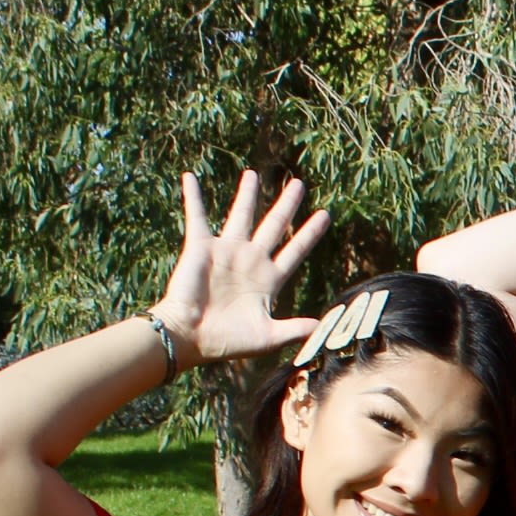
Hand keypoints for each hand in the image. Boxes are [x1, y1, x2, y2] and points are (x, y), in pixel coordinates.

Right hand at [153, 170, 330, 364]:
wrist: (191, 337)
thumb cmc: (227, 341)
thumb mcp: (268, 336)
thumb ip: (295, 329)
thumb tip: (323, 326)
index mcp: (268, 279)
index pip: (295, 250)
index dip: (310, 233)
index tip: (325, 214)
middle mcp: (249, 261)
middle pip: (273, 225)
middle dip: (286, 205)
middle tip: (298, 184)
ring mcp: (226, 252)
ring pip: (240, 215)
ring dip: (247, 194)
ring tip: (253, 174)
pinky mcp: (200, 247)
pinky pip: (196, 216)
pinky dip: (192, 196)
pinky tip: (190, 177)